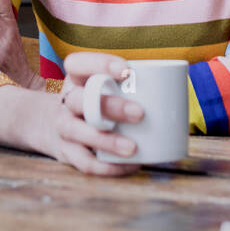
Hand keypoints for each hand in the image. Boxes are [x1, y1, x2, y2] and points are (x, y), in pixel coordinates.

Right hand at [26, 51, 145, 175]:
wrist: (53, 126)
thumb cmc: (94, 101)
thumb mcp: (101, 85)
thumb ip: (129, 83)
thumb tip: (175, 85)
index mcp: (76, 78)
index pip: (77, 64)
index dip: (99, 64)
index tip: (126, 71)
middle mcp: (67, 101)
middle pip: (80, 100)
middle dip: (110, 107)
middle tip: (140, 113)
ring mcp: (64, 127)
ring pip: (77, 131)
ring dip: (106, 140)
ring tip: (132, 147)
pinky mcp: (67, 152)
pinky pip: (84, 161)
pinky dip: (107, 166)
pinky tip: (130, 165)